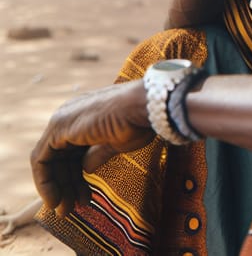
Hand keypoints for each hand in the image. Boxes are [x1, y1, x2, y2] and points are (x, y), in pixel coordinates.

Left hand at [30, 80, 152, 217]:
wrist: (144, 106)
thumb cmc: (138, 121)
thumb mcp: (116, 143)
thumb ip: (97, 154)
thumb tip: (85, 168)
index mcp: (85, 117)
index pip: (71, 152)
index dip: (76, 178)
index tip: (84, 198)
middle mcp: (70, 116)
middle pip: (59, 158)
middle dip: (66, 186)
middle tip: (71, 209)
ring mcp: (63, 120)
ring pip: (49, 161)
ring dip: (56, 189)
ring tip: (66, 211)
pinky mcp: (58, 127)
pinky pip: (41, 160)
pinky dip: (44, 182)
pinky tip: (55, 200)